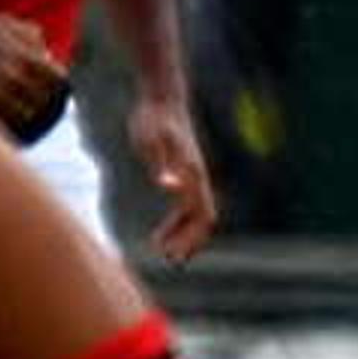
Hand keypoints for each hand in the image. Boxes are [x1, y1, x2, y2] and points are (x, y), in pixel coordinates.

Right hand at [0, 12, 69, 131]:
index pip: (55, 76)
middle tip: (42, 101)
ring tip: (26, 111)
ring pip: (26, 113)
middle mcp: (9, 72)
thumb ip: (30, 32)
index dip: (60, 84)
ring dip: (29, 113)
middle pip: (43, 97)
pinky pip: (6, 120)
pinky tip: (11, 118)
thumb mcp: (2, 24)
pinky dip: (12, 122)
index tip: (56, 87)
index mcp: (20, 53)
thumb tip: (48, 55)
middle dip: (45, 99)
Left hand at [131, 95, 217, 263]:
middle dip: (190, 243)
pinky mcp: (183, 174)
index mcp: (192, 174)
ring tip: (161, 251)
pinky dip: (177, 224)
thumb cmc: (155, 119)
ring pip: (197, 215)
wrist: (162, 98)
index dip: (191, 238)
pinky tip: (160, 234)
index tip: (173, 255)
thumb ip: (162, 164)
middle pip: (205, 219)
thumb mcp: (152, 141)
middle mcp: (197, 178)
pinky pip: (186, 207)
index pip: (203, 215)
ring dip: (183, 236)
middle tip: (170, 260)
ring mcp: (192, 176)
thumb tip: (169, 187)